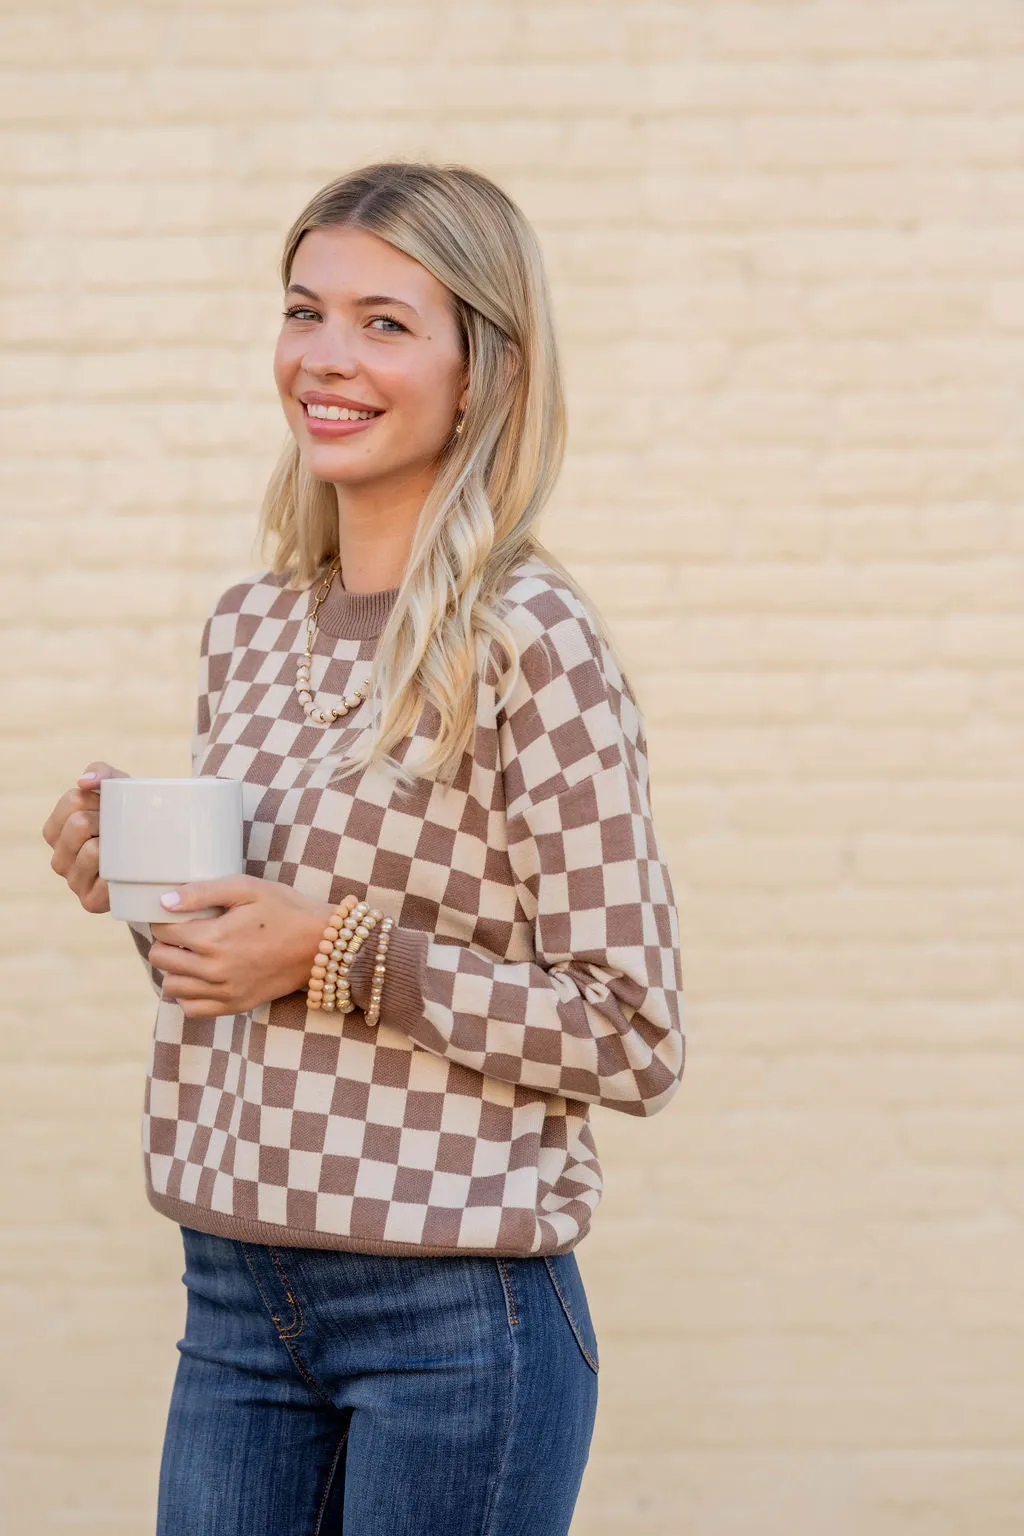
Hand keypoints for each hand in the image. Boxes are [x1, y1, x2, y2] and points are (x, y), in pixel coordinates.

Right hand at [42, 761, 130, 913]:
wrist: (160, 856)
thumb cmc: (132, 819)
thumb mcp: (119, 790)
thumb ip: (102, 773)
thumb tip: (84, 781)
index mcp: (55, 831)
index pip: (72, 801)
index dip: (98, 799)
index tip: (113, 807)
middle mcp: (58, 858)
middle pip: (79, 823)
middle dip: (107, 819)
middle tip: (124, 827)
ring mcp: (73, 882)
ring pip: (91, 850)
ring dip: (116, 844)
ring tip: (129, 846)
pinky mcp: (90, 902)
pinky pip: (106, 879)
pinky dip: (122, 871)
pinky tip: (130, 868)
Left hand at [149, 875, 334, 1018]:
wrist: (321, 943)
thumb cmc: (285, 909)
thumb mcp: (246, 888)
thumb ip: (201, 893)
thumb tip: (163, 902)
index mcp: (213, 938)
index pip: (162, 931)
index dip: (165, 918)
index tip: (176, 913)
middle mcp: (214, 970)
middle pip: (161, 959)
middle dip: (165, 942)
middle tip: (182, 931)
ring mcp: (225, 991)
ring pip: (172, 986)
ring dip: (174, 968)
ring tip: (190, 953)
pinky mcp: (235, 1005)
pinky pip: (192, 1009)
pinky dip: (188, 995)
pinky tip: (200, 977)